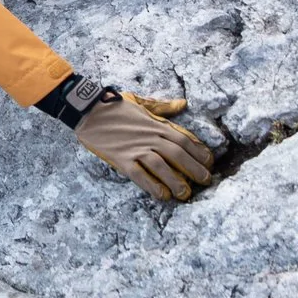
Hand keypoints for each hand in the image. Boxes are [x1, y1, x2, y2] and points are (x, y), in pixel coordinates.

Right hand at [75, 91, 213, 200]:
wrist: (87, 110)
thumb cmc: (114, 106)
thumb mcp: (140, 102)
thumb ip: (163, 106)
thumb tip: (183, 104)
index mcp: (156, 124)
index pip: (184, 140)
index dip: (199, 152)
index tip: (209, 163)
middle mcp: (149, 137)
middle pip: (177, 154)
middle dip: (194, 169)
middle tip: (205, 181)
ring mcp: (135, 148)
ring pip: (161, 166)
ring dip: (176, 180)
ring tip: (186, 193)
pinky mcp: (121, 158)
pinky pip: (139, 175)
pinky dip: (152, 186)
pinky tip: (162, 195)